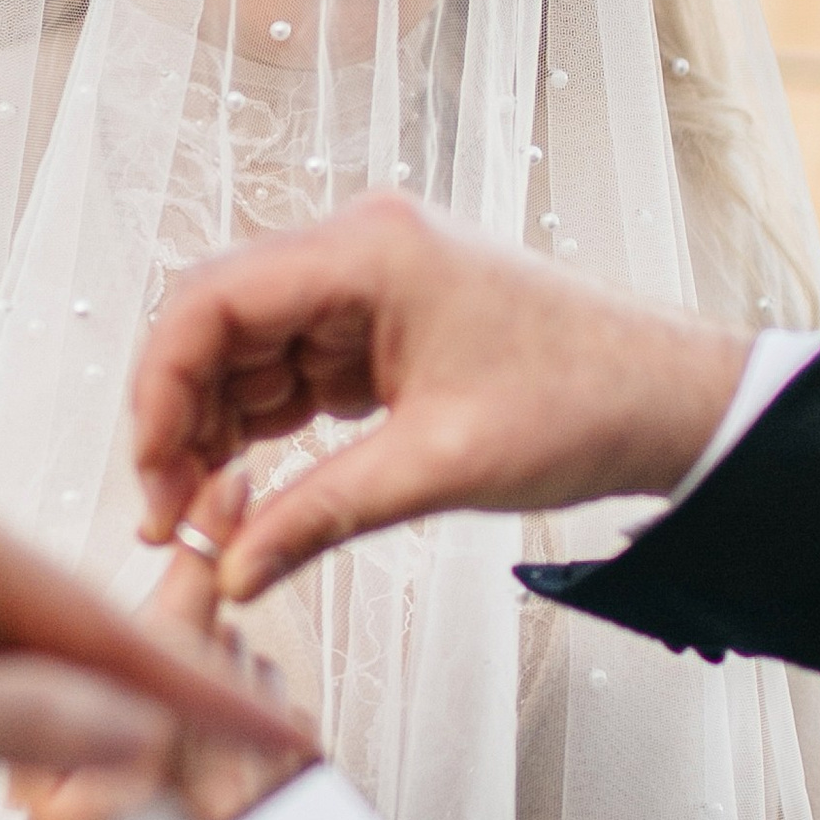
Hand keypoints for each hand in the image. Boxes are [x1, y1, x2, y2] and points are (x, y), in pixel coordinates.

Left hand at [0, 483, 303, 819]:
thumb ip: (5, 719)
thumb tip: (134, 726)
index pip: (99, 618)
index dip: (197, 687)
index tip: (283, 735)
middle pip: (99, 642)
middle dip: (157, 724)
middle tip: (237, 790)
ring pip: (71, 674)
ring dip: (104, 742)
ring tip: (141, 806)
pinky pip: (28, 690)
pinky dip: (57, 741)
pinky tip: (68, 785)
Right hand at [130, 197, 750, 602]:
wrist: (670, 398)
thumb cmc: (583, 405)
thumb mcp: (440, 468)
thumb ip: (321, 513)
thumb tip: (235, 570)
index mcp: (369, 250)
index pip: (211, 301)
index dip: (159, 389)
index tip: (149, 475)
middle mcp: (358, 250)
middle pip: (217, 323)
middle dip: (179, 418)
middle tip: (169, 512)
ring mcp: (369, 286)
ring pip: (247, 352)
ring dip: (216, 429)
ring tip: (204, 515)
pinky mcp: (384, 325)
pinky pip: (293, 370)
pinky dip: (263, 428)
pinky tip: (248, 488)